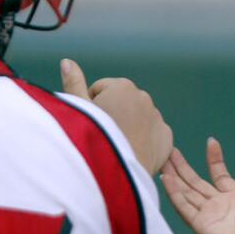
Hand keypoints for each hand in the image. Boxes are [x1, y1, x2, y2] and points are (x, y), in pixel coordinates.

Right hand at [61, 58, 172, 174]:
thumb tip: (67, 61)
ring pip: (138, 119)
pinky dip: (145, 142)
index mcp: (121, 86)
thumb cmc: (90, 138)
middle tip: (104, 137)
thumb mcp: (77, 109)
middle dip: (113, 115)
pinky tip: (134, 152)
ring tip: (118, 146)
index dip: (92, 107)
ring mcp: (157, 117)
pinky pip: (154, 135)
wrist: (113, 172)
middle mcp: (144, 97)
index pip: (101, 91)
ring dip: (130, 127)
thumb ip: (74, 83)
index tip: (92, 123)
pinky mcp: (167, 137)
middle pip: (121, 104)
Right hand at [160, 138, 234, 233]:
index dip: (215, 159)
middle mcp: (219, 205)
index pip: (221, 175)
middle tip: (171, 150)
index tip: (211, 142)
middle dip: (184, 166)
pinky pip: (183, 205)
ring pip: (186, 190)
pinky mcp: (199, 224)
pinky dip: (174, 192)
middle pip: (197, 182)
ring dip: (174, 175)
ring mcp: (208, 214)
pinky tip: (165, 178)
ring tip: (162, 158)